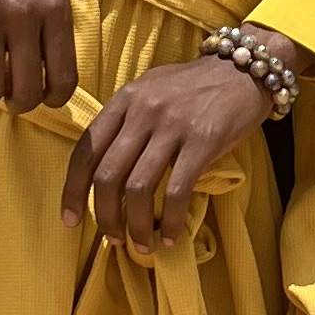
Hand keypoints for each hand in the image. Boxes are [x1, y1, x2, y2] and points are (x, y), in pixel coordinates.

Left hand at [61, 55, 272, 255]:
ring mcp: (172, 126)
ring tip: (142, 245)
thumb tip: (106, 173)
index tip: (70, 219)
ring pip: (138, 189)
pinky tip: (172, 235)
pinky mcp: (202, 141)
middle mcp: (142, 111)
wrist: (244, 69)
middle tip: (113, 239)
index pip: (85, 151)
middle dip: (105, 217)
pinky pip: (176, 191)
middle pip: (107, 176)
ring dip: (136, 226)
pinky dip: (171, 221)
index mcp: (124, 100)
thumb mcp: (151, 91)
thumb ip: (126, 122)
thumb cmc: (195, 86)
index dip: (72, 191)